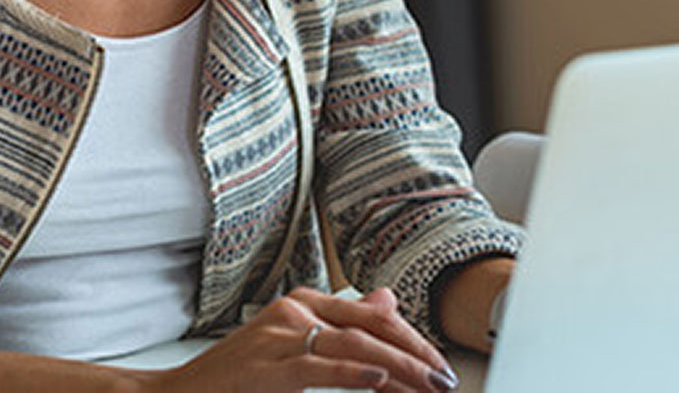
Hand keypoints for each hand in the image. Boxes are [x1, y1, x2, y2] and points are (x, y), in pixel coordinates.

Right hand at [139, 287, 458, 392]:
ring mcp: (278, 335)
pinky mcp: (267, 365)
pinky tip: (379, 377)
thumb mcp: (294, 346)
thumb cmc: (237, 378)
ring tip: (429, 386)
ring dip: (399, 367)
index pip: (370, 313)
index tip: (437, 364)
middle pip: (368, 326)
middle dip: (413, 353)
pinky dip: (353, 371)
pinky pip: (318, 366)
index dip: (409, 336)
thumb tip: (386, 298)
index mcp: (300, 304)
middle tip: (444, 380)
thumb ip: (341, 323)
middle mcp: (292, 310)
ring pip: (352, 343)